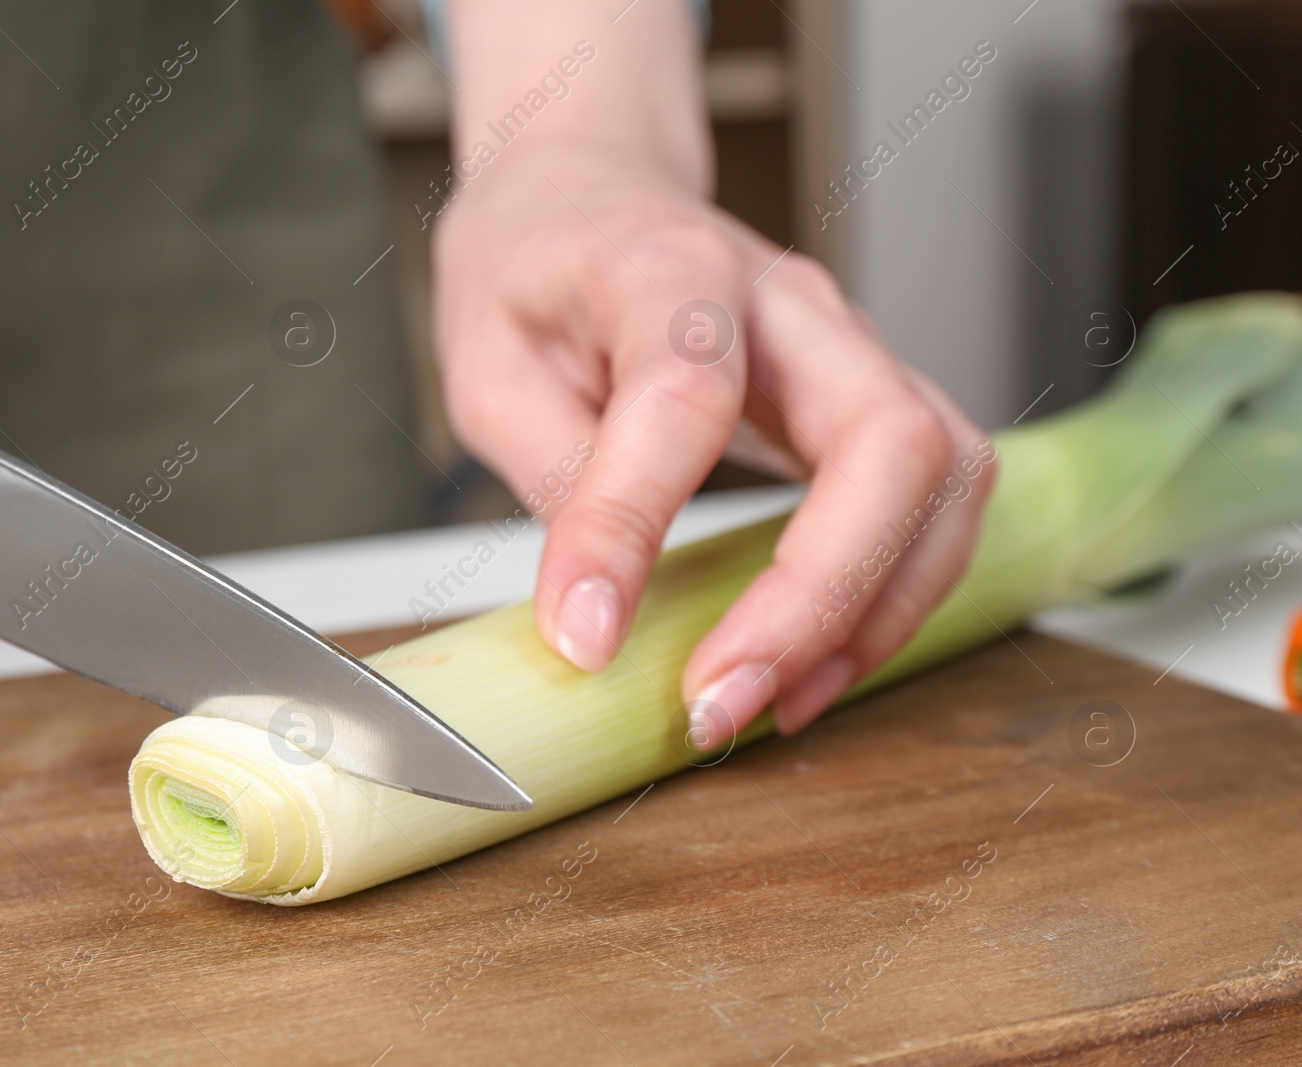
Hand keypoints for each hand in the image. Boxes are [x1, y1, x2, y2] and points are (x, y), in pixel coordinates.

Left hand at [433, 148, 991, 737]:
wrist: (594, 199)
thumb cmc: (537, 272)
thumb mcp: (487, 366)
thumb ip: (554, 477)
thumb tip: (597, 620)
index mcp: (669, 268)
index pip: (686, 395)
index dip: (636, 526)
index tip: (586, 638)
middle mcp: (791, 303)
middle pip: (888, 439)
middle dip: (821, 596)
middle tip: (723, 701)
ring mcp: (850, 348)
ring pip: (945, 479)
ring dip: (878, 612)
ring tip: (772, 702)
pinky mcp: (874, 399)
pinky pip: (936, 502)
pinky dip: (893, 597)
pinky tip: (814, 660)